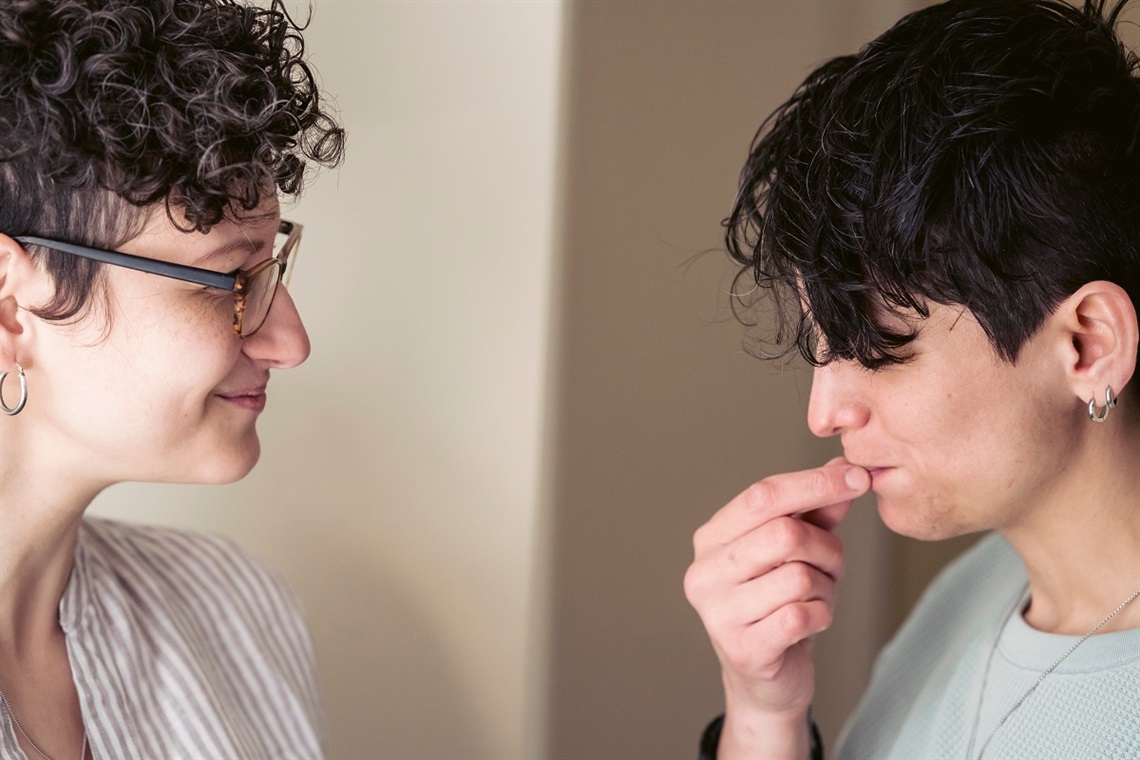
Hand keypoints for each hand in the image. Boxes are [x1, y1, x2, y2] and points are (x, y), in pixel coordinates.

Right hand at [684, 458, 870, 755]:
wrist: (765, 678)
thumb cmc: (778, 603)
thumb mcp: (798, 550)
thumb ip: (816, 509)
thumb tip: (843, 467)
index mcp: (712, 538)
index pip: (762, 495)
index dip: (813, 483)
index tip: (856, 479)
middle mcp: (705, 572)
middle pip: (784, 534)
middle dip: (826, 548)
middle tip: (833, 565)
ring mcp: (717, 613)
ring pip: (799, 577)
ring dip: (826, 587)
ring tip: (817, 598)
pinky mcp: (742, 649)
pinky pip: (801, 615)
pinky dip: (821, 615)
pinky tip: (810, 622)